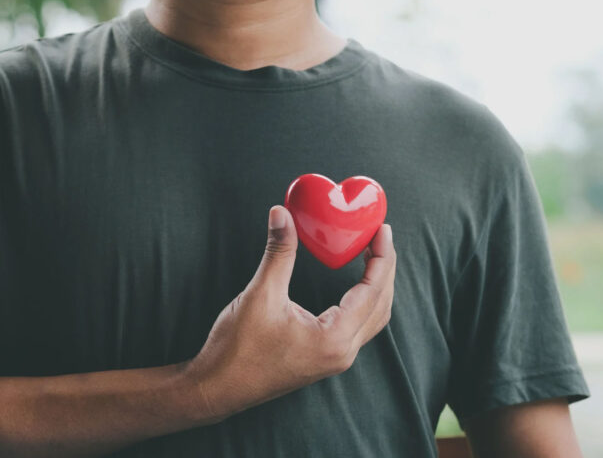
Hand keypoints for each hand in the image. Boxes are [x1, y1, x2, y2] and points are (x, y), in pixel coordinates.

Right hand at [182, 205, 396, 421]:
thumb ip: (278, 253)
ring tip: (372, 256)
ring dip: (377, 287)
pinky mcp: (324, 359)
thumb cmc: (237, 349)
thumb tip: (282, 214)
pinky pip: (358, 328)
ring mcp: (335, 359)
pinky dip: (363, 302)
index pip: (373, 291)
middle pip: (381, 305)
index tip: (382, 229)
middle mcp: (342, 353)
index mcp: (334, 339)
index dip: (381, 256)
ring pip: (373, 319)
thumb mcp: (260, 295)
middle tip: (380, 236)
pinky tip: (354, 285)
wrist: (217, 388)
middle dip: (384, 269)